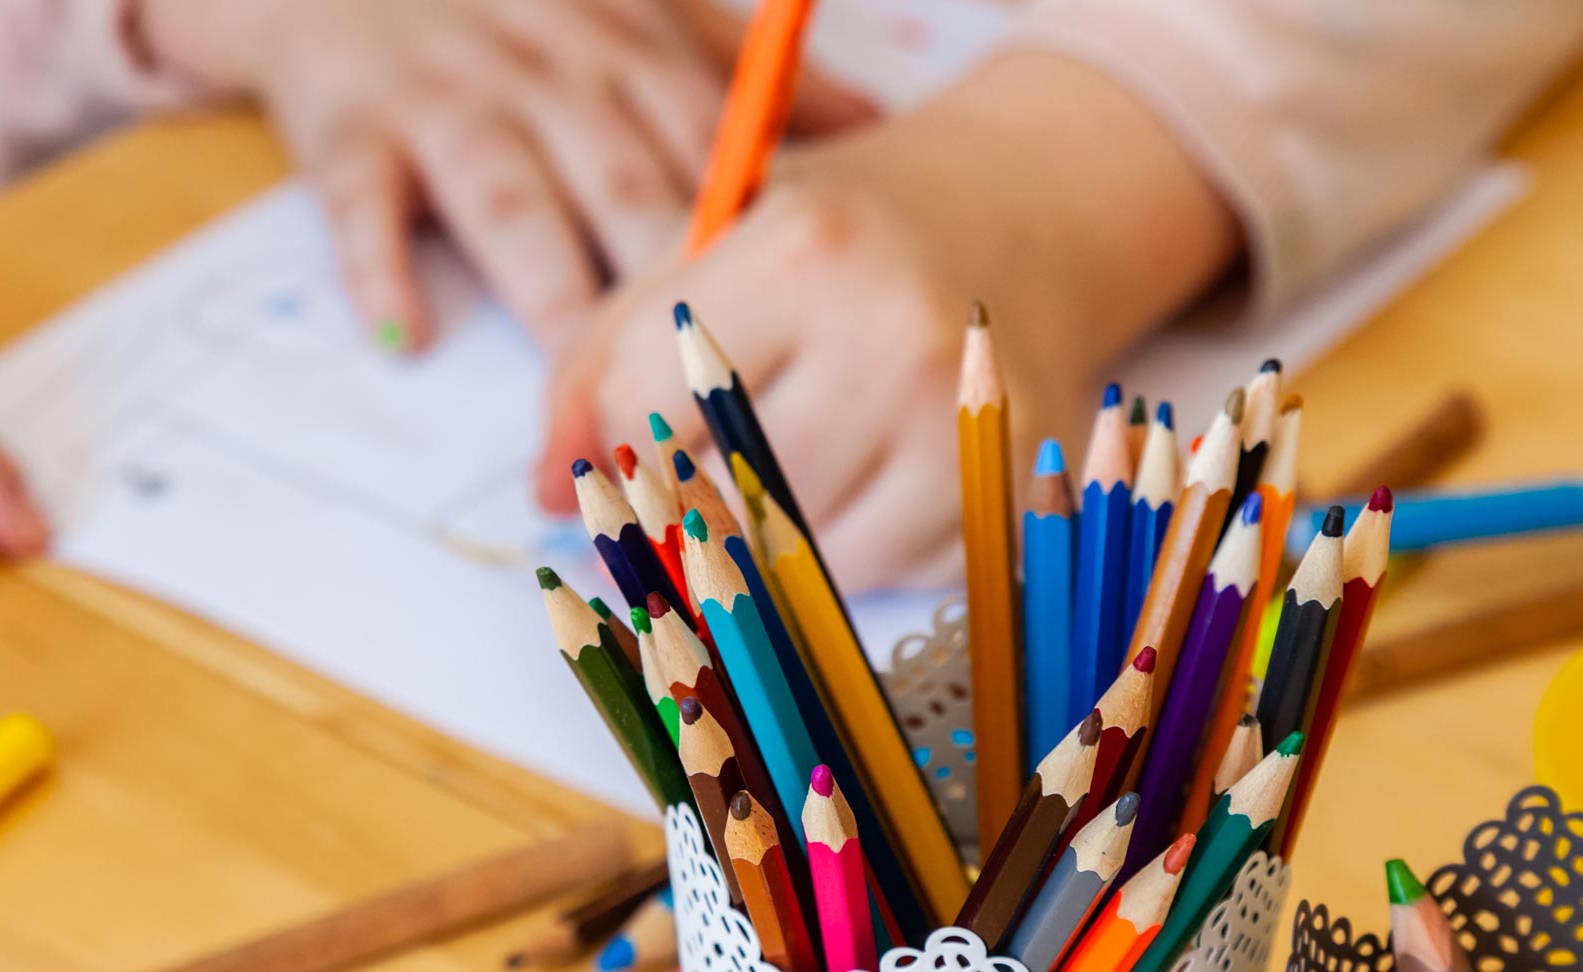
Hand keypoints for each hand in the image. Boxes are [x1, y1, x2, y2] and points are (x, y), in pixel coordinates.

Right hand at [136, 0, 872, 352]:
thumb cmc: (521, 5)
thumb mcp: (647, 11)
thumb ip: (749, 76)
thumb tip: (872, 132)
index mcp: (636, 60)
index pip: (713, 168)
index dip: (758, 267)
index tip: (805, 361)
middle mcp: (555, 82)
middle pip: (626, 198)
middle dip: (669, 315)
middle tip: (704, 431)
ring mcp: (453, 104)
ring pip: (514, 209)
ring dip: (549, 305)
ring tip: (579, 414)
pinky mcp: (353, 128)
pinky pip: (365, 201)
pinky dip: (380, 265)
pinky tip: (408, 336)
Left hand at [535, 50, 1237, 589]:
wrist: (1031, 210)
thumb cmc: (846, 233)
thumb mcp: (714, 249)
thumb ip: (608, 359)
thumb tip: (551, 497)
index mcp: (804, 253)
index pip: (646, 409)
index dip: (623, 441)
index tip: (644, 432)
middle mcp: (897, 339)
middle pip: (726, 500)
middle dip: (701, 498)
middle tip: (722, 455)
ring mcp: (967, 424)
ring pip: (807, 560)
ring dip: (780, 537)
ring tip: (809, 452)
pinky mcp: (1015, 488)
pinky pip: (892, 576)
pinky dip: (865, 547)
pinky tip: (883, 470)